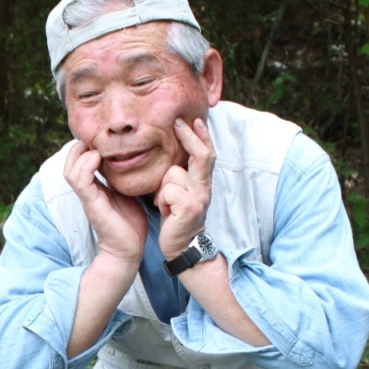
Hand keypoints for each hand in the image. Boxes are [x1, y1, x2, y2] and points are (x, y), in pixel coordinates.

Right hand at [64, 141, 147, 268]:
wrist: (129, 250)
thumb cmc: (130, 224)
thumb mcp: (128, 193)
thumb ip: (125, 178)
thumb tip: (135, 160)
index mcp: (95, 186)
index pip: (80, 159)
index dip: (87, 144)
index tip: (102, 136)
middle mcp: (87, 190)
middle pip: (70, 161)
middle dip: (80, 145)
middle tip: (97, 138)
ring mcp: (88, 197)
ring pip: (70, 169)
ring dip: (80, 154)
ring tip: (96, 147)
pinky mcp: (91, 204)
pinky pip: (80, 180)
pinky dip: (85, 165)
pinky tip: (97, 158)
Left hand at [154, 117, 214, 260]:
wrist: (183, 247)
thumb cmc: (177, 220)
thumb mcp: (179, 196)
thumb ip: (180, 178)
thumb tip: (171, 161)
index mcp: (202, 184)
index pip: (206, 154)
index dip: (202, 137)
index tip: (195, 120)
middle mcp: (204, 188)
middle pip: (201, 155)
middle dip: (189, 137)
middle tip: (178, 122)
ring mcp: (198, 197)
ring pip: (173, 174)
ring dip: (163, 188)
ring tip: (165, 204)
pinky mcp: (189, 207)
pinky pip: (168, 190)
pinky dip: (161, 200)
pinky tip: (165, 212)